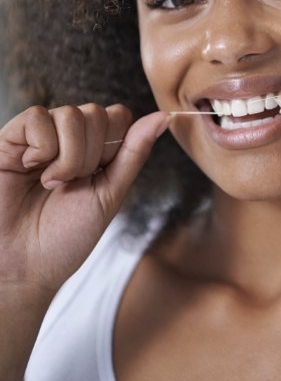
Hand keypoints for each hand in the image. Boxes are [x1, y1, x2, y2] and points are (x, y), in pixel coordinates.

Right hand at [0, 104, 168, 293]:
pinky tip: (30, 168)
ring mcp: (39, 136)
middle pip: (97, 113)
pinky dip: (41, 147)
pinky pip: (36, 116)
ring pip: (71, 114)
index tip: (98, 176)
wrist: (24, 267)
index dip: (114, 144)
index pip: (118, 115)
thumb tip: (165, 117)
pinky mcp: (9, 139)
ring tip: (52, 183)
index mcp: (95, 148)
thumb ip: (135, 152)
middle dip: (91, 155)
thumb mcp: (111, 193)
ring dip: (68, 156)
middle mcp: (67, 137)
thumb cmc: (67, 236)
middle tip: (71, 184)